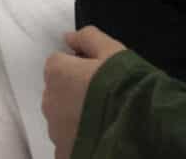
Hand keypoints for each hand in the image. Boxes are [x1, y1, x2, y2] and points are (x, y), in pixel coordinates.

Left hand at [43, 26, 126, 157]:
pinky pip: (67, 142)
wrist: (136, 128)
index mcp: (57, 73)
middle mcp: (49, 101)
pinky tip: (99, 136)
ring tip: (104, 118)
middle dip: (74, 92)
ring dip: (75, 116)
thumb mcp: (112, 50)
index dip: (78, 66)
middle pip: (57, 92)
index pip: (58, 63)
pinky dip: (79, 139)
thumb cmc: (124, 85)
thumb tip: (68, 37)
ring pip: (61, 118)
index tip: (97, 74)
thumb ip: (87, 38)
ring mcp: (55, 131)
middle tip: (101, 96)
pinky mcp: (63, 152)